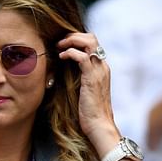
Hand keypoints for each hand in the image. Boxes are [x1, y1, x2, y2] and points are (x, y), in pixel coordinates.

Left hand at [57, 32, 119, 157]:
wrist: (99, 125)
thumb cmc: (89, 111)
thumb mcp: (84, 90)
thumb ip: (78, 77)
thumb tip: (64, 70)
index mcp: (101, 68)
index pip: (92, 43)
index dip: (76, 39)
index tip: (62, 43)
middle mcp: (102, 66)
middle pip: (91, 37)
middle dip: (73, 35)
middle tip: (59, 42)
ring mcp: (99, 71)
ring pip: (89, 42)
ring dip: (71, 40)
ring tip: (59, 46)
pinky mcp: (92, 78)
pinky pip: (82, 57)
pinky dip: (70, 52)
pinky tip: (61, 57)